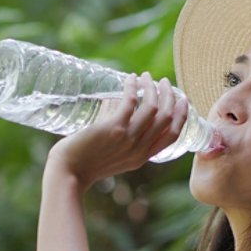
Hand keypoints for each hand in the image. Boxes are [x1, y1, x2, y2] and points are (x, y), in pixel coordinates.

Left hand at [46, 72, 188, 191]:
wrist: (68, 173)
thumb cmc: (86, 165)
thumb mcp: (115, 158)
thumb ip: (125, 143)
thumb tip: (122, 113)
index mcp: (142, 157)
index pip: (172, 135)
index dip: (181, 115)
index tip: (182, 99)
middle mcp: (139, 149)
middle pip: (166, 118)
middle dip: (169, 96)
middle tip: (164, 82)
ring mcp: (127, 139)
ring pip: (152, 108)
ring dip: (152, 88)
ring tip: (147, 77)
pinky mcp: (113, 129)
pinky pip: (130, 102)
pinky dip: (133, 87)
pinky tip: (131, 79)